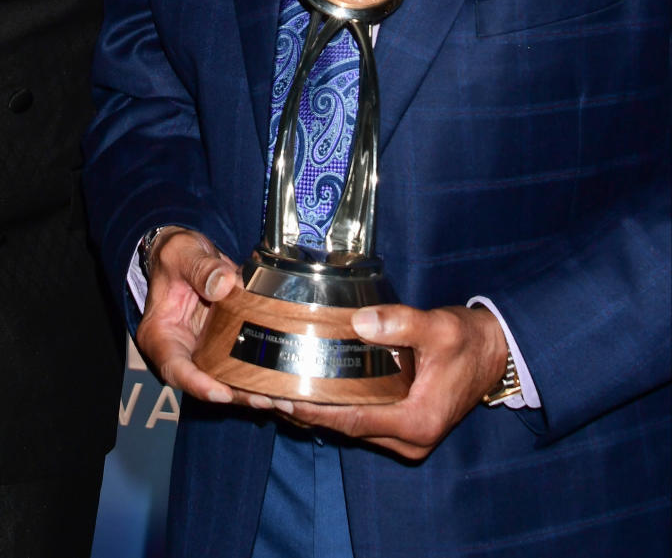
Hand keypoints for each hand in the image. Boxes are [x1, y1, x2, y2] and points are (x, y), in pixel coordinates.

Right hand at [135, 228, 278, 412]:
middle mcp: (182, 351)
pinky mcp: (225, 346)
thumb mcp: (182, 254)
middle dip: (236, 395)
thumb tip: (223, 284)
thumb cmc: (176, 254)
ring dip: (255, 391)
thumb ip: (200, 268)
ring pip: (228, 380)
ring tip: (284, 397)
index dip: (197, 384)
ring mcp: (205, 351)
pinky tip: (286, 381)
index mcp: (160, 335)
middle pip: (206, 382)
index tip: (221, 392)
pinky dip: (263, 374)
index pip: (174, 368)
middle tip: (266, 399)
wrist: (190, 253)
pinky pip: (242, 365)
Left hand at [277, 303, 509, 458]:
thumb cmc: (467, 340)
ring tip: (278, 390)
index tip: (282, 397)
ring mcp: (407, 437)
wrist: (494, 353)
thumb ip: (400, 323)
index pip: (354, 421)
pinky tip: (310, 391)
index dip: (315, 410)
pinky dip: (336, 410)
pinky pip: (362, 422)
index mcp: (417, 421)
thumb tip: (359, 322)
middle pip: (347, 429)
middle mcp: (410, 439)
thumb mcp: (438, 327)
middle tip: (266, 391)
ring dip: (318, 412)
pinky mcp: (404, 427)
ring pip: (352, 429)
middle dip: (306, 412)